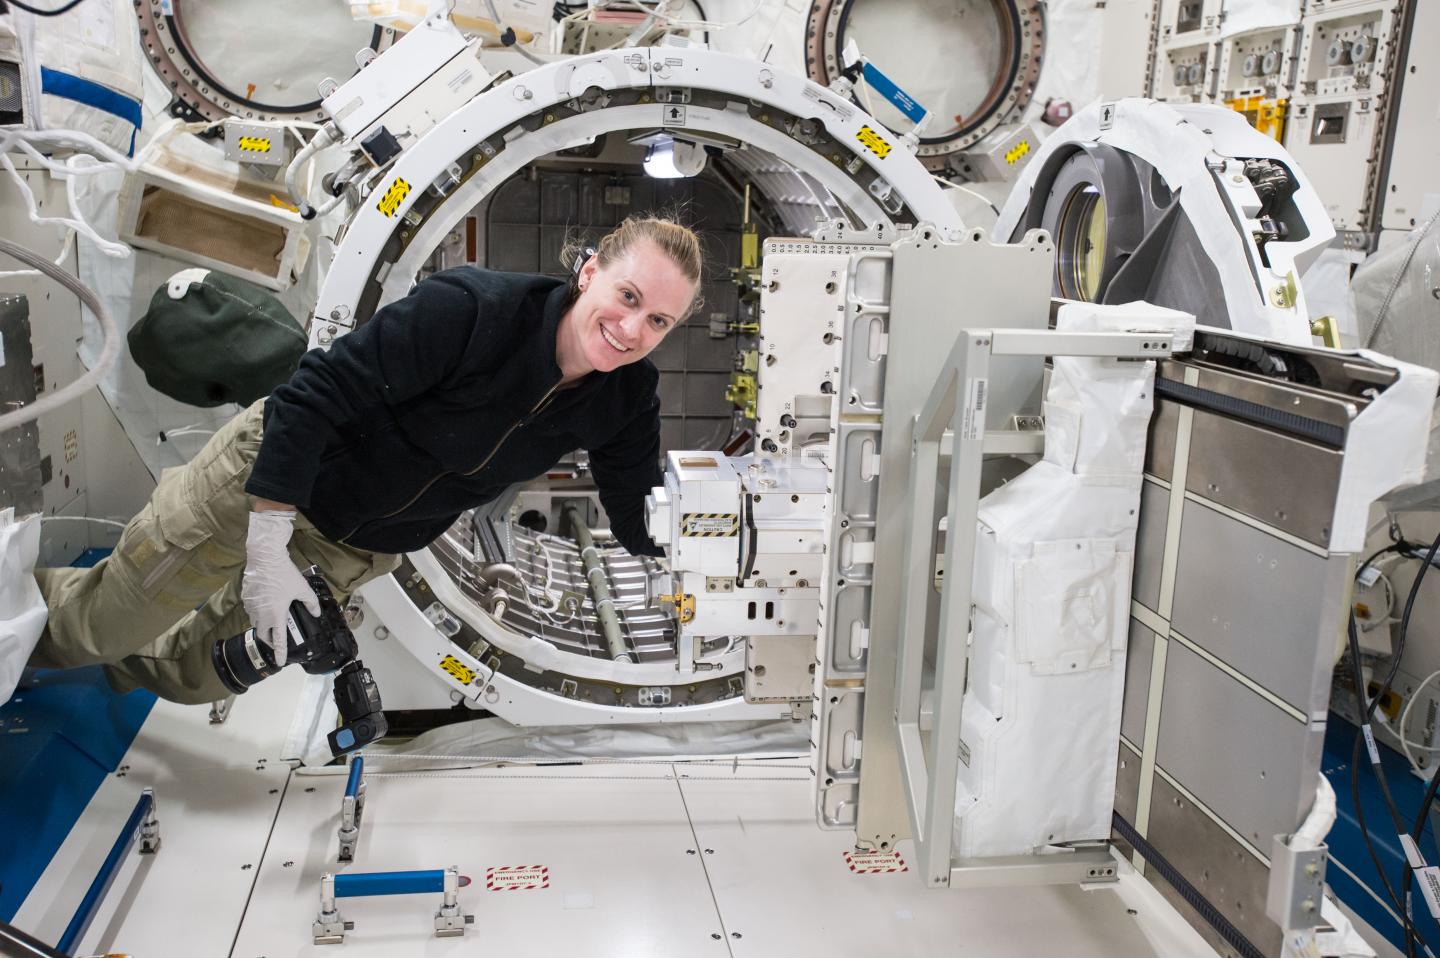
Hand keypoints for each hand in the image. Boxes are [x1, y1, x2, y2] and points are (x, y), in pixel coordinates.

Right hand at [241, 509, 318, 666]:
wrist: (264, 557)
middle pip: (263, 634)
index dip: (280, 652)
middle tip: (277, 640)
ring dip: (263, 626)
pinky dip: (257, 613)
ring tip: (272, 622)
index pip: (278, 639)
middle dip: (270, 640)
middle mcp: (261, 614)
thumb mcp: (303, 588)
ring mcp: (250, 606)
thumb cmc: (285, 574)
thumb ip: (311, 602)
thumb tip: (316, 613)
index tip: (280, 662)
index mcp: (275, 615)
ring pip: (255, 622)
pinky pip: (251, 610)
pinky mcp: (245, 597)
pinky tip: (265, 605)